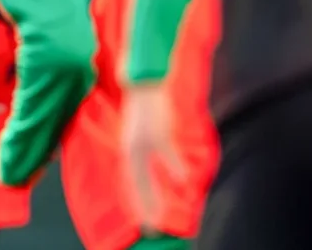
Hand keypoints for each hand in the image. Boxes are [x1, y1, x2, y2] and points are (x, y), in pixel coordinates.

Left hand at [122, 83, 184, 229]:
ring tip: (158, 218)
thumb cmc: (144, 107)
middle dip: (143, 206)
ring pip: (146, 174)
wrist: (142, 83)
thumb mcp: (141, 131)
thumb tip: (157, 163)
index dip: (137, 199)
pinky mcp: (159, 131)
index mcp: (129, 147)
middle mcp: (133, 147)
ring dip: (152, 197)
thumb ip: (145, 149)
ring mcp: (145, 140)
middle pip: (136, 182)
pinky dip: (173, 166)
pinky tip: (182, 181)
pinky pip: (166, 152)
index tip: (142, 219)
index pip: (131, 179)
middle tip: (149, 228)